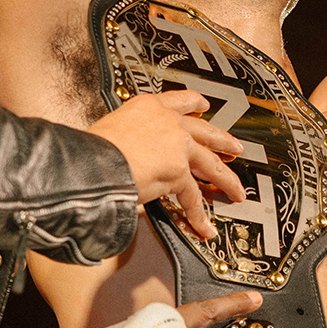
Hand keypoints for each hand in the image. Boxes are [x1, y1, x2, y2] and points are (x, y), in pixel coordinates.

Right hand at [88, 90, 245, 239]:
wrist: (92, 162)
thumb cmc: (90, 149)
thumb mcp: (110, 129)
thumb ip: (128, 137)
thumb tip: (126, 152)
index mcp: (147, 107)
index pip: (179, 100)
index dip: (195, 104)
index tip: (203, 106)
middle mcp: (167, 122)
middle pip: (204, 131)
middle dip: (222, 141)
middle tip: (234, 147)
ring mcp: (178, 145)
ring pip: (210, 163)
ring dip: (225, 179)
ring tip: (236, 189)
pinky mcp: (179, 171)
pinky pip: (193, 198)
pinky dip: (198, 216)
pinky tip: (205, 226)